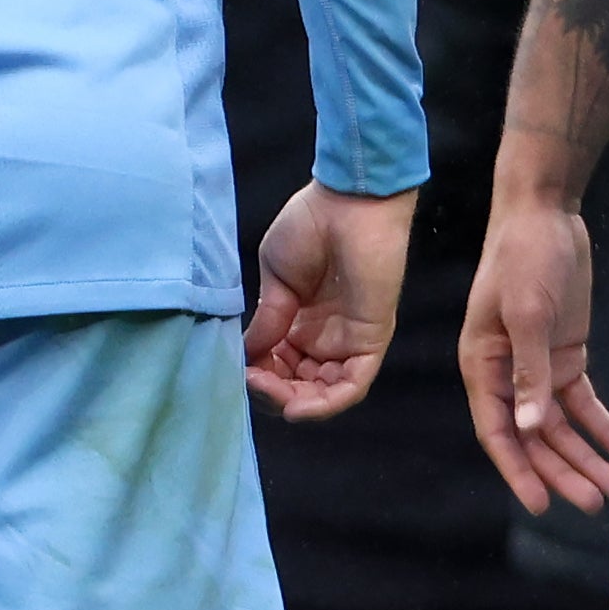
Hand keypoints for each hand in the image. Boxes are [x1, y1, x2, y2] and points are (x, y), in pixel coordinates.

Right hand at [248, 181, 416, 419]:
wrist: (347, 202)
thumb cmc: (311, 226)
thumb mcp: (277, 279)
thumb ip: (268, 319)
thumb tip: (248, 356)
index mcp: (301, 321)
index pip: (278, 367)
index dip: (257, 375)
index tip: (238, 369)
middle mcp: (325, 337)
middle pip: (299, 386)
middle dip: (271, 392)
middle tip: (250, 382)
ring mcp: (348, 341)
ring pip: (322, 393)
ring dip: (293, 402)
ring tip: (268, 390)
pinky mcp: (370, 341)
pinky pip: (351, 387)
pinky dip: (325, 405)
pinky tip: (296, 407)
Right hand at [460, 200, 608, 513]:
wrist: (544, 213)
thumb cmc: (523, 256)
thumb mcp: (526, 312)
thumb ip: (529, 370)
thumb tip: (531, 427)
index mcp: (481, 366)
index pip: (498, 431)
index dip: (519, 470)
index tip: (541, 505)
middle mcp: (506, 374)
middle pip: (534, 438)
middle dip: (563, 472)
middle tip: (594, 503)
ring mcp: (537, 367)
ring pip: (561, 427)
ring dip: (586, 457)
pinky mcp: (565, 355)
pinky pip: (583, 403)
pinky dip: (603, 427)